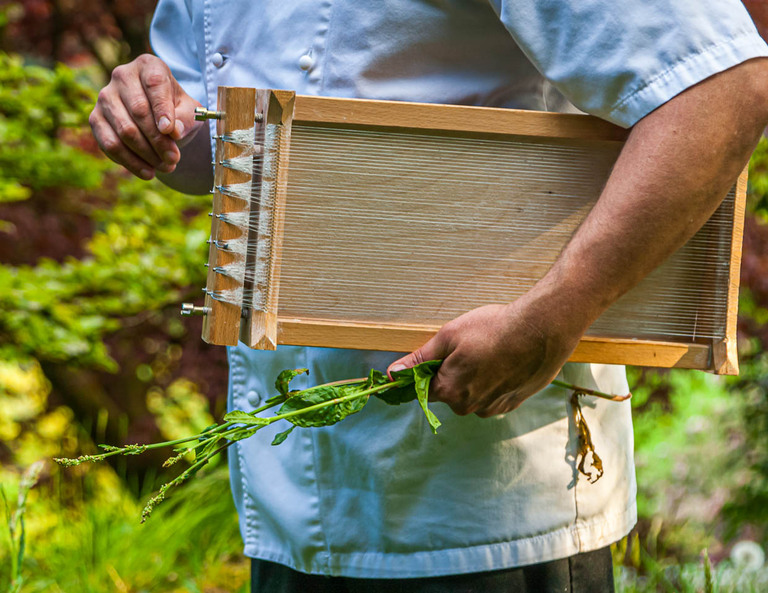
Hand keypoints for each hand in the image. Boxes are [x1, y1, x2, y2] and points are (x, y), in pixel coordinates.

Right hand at [89, 54, 202, 179]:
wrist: (159, 118)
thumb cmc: (177, 110)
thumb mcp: (190, 112)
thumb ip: (185, 119)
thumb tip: (173, 131)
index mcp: (148, 66)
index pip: (154, 84)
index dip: (163, 110)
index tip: (171, 132)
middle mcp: (122, 76)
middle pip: (139, 111)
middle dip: (158, 140)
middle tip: (174, 159)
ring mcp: (105, 97)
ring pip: (124, 130)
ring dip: (146, 154)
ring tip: (166, 167)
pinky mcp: (95, 118)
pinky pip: (109, 144)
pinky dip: (130, 162)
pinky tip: (148, 172)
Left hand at [387, 293, 583, 417]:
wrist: (542, 330)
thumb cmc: (494, 329)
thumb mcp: (449, 336)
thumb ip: (420, 359)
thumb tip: (393, 374)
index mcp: (449, 391)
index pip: (422, 390)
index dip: (425, 372)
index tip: (435, 357)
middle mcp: (469, 406)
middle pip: (448, 392)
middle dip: (451, 372)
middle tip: (467, 347)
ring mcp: (493, 408)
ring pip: (471, 394)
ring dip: (474, 377)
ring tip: (489, 351)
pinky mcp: (512, 404)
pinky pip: (492, 395)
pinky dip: (494, 381)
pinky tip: (504, 361)